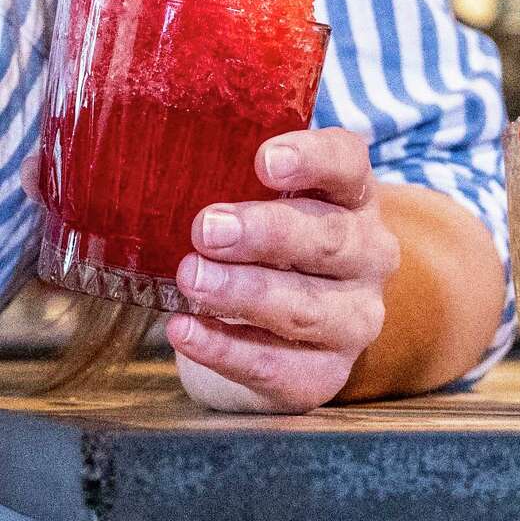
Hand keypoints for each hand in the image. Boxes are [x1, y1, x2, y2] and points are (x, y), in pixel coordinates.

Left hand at [167, 128, 399, 413]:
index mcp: (353, 197)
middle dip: (268, 234)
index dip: (311, 160)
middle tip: (207, 228)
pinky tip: (185, 331)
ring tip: (191, 278)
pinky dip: (227, 349)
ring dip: (245, 293)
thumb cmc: (266, 245)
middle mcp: (369, 256)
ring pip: (308, 308)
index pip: (347, 166)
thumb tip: (149, 147)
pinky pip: (278, 365)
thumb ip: (227, 172)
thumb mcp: (261, 200)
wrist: (287, 327)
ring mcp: (354, 319)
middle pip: (331, 240)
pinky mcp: (326, 373)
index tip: (265, 160)